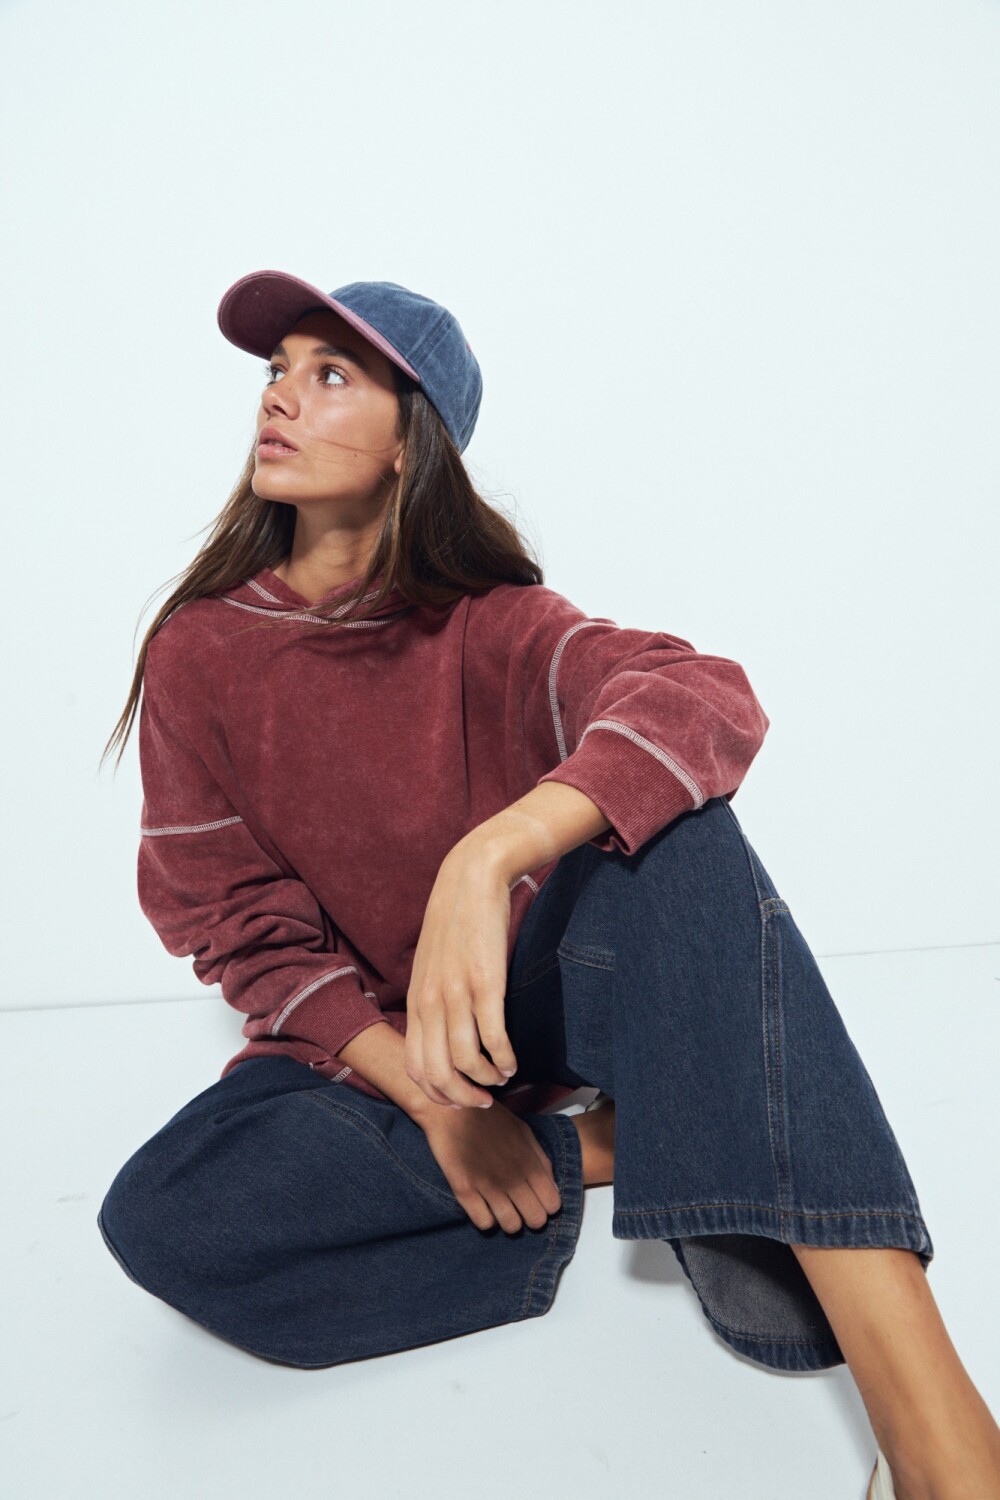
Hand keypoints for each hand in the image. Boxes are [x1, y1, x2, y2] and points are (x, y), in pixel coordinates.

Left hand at [405, 842, 517, 1108]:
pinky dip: (503, 1060)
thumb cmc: (455, 923)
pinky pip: (493, 1038)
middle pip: (437, 1075)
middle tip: (483, 1100)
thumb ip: (432, 1000)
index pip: (416, 1068)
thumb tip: (442, 1036)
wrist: (471, 877)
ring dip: (486, 1081)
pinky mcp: (486, 983)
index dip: (439, 1093)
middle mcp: (431, 1003)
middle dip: (461, 1098)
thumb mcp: (431, 966)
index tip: (461, 1097)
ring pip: (464, 1062)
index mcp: (416, 1002)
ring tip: (502, 1078)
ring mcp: (457, 994)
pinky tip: (512, 1062)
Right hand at [419, 1098, 561, 1232]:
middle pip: (535, 1219)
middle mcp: (513, 1177)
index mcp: (530, 1163)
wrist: (451, 1110)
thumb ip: (541, 1160)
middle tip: (521, 1208)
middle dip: (531, 1217)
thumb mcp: (523, 1132)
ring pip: (511, 1226)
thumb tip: (553, 1188)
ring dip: (509, 1221)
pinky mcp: (464, 1190)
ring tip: (503, 1210)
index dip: (547, 1205)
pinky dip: (487, 1220)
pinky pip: (484, 1223)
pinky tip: (484, 1207)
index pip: (552, 1204)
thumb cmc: (489, 1119)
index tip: (537, 1200)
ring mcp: (488, 1185)